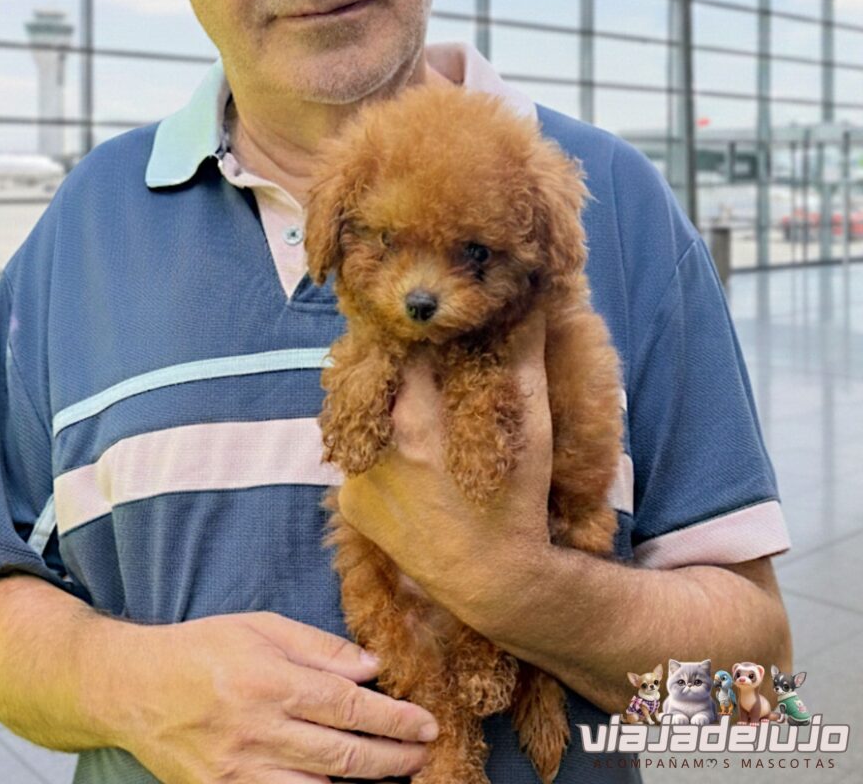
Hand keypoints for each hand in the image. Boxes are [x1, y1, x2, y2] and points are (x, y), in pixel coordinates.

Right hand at [109, 610, 437, 782]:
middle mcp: (257, 730)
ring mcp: (239, 772)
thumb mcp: (260, 628)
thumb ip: (318, 648)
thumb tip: (371, 667)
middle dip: (393, 756)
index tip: (425, 721)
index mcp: (268, 680)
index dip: (393, 718)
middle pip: (342, 755)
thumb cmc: (202, 649)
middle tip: (425, 752)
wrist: (135, 689)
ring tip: (398, 774)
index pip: (347, 705)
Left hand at [336, 312, 552, 633]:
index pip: (398, 349)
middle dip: (394, 365)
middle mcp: (377, 444)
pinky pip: (358, 459)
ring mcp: (357, 476)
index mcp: (418, 416)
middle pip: (372, 379)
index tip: (428, 331)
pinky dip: (378, 451)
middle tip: (420, 363)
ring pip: (362, 418)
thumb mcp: (532, 423)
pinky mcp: (350, 505)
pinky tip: (407, 462)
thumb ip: (524, 355)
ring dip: (383, 406)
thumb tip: (528, 300)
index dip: (412, 334)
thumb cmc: (519, 498)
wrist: (495, 582)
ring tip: (415, 412)